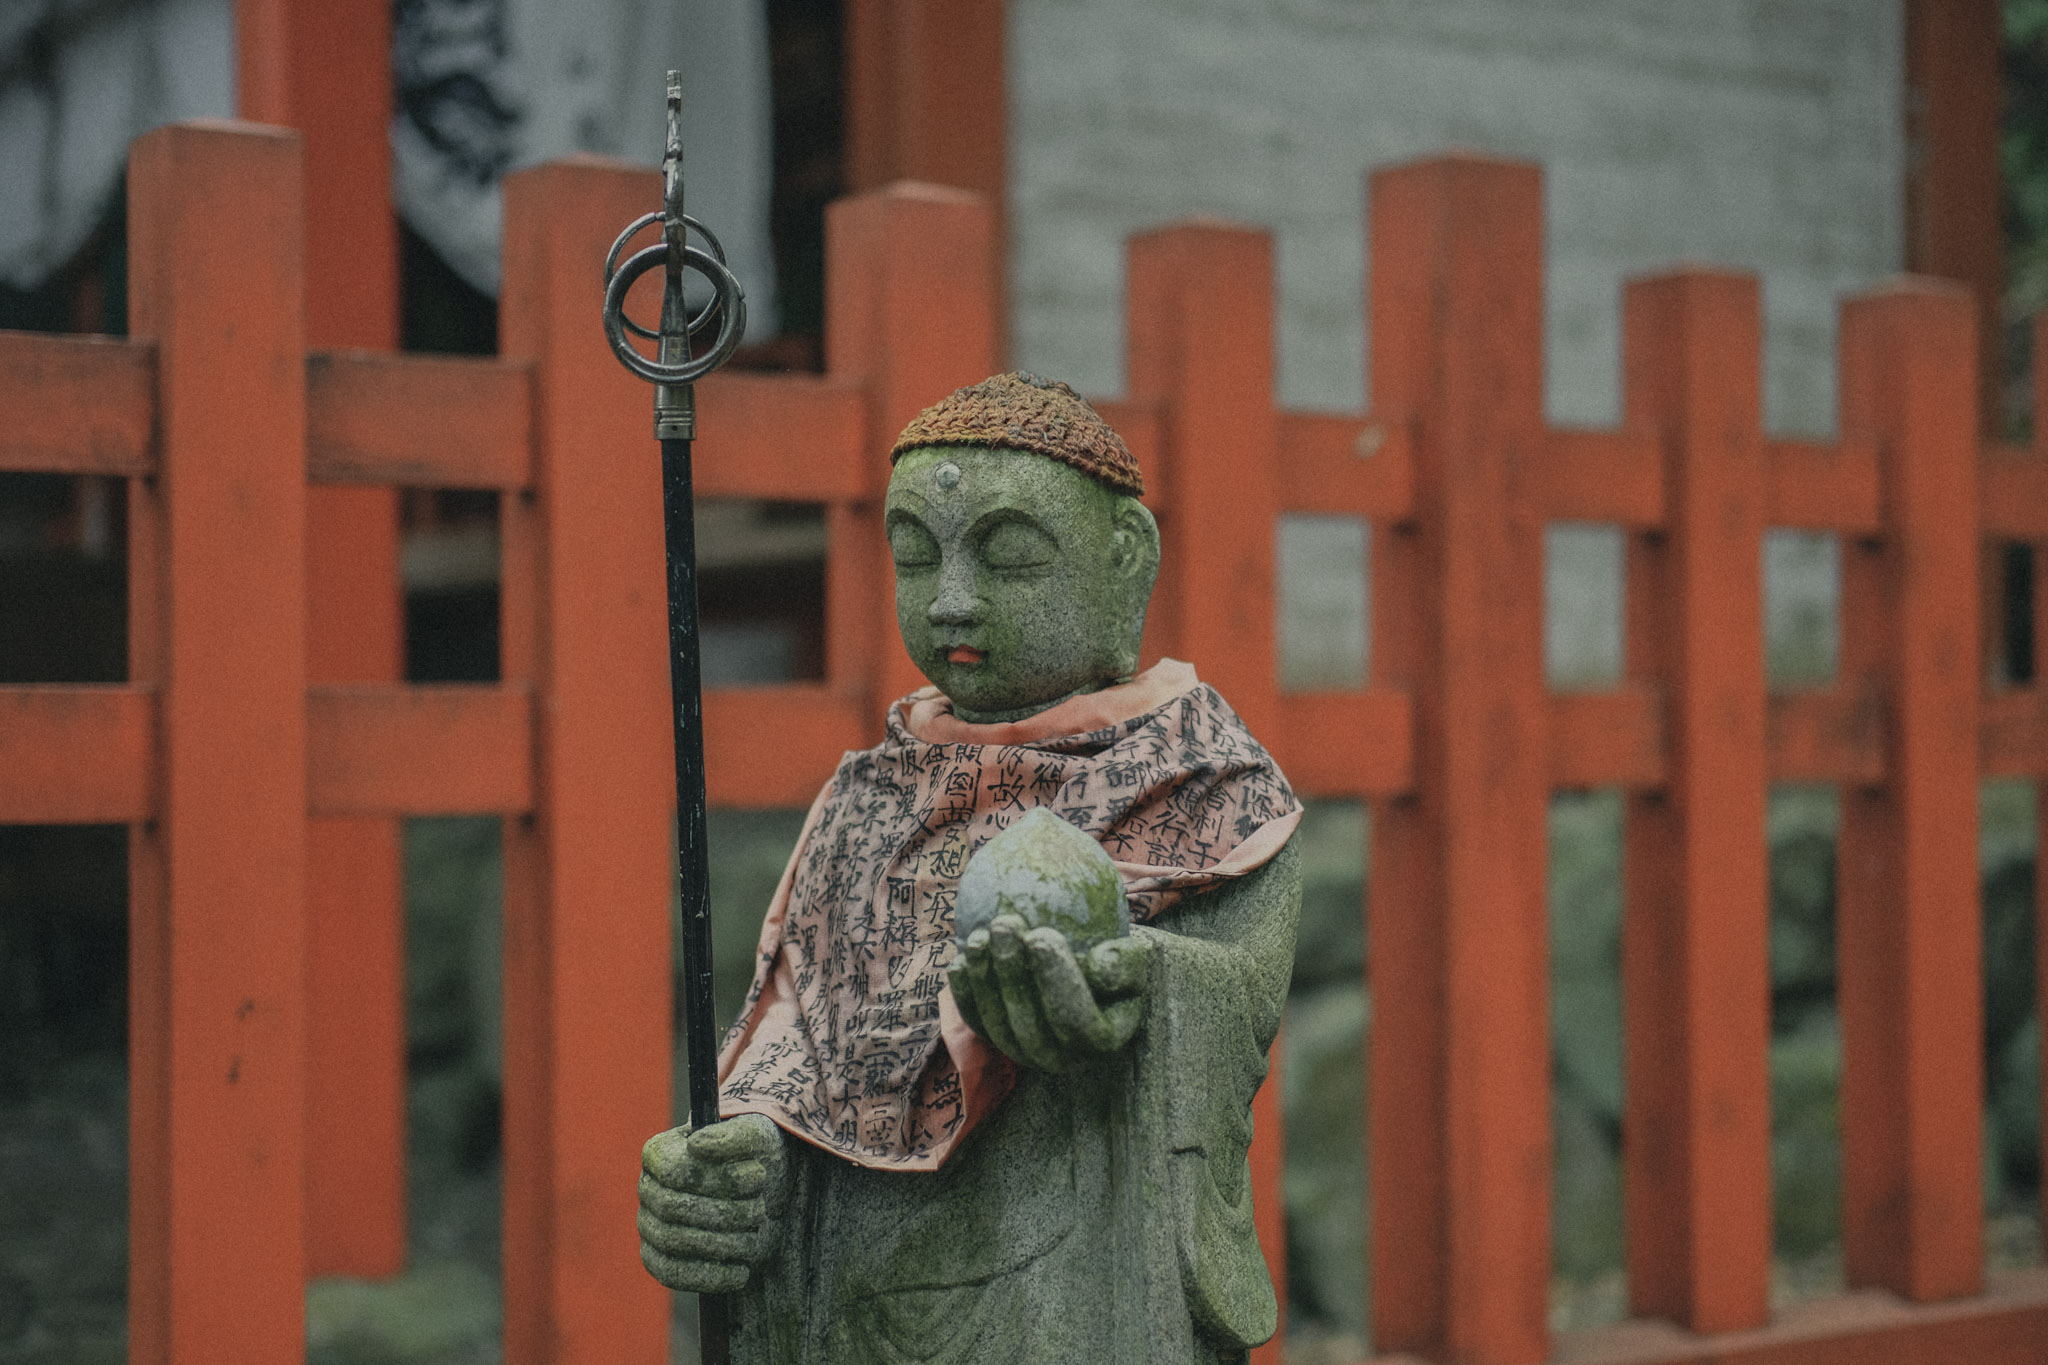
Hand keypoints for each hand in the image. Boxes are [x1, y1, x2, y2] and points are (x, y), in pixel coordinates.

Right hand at [638, 1112, 786, 1293]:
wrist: (761, 1196)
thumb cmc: (754, 1159)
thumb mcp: (757, 1137)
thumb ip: (733, 1136)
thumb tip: (697, 1145)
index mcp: (660, 1153)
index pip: (675, 1170)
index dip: (716, 1177)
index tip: (758, 1177)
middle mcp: (648, 1188)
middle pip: (672, 1208)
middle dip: (724, 1213)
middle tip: (760, 1211)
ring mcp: (649, 1225)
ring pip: (673, 1242)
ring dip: (722, 1243)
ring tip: (755, 1236)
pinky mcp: (658, 1259)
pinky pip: (671, 1274)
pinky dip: (709, 1277)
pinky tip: (742, 1272)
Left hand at [946, 915, 1153, 1072]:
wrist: (1092, 972)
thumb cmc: (1116, 958)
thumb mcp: (1136, 954)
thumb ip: (1124, 962)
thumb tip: (1099, 970)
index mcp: (1103, 1040)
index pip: (1077, 1021)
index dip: (1056, 980)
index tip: (1041, 934)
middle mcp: (1064, 1058)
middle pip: (1032, 1029)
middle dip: (1013, 976)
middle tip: (1004, 925)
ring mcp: (1028, 1054)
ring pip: (1000, 1028)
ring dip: (985, 982)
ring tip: (980, 936)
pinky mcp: (1000, 1041)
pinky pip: (978, 1024)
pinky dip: (966, 995)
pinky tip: (960, 960)